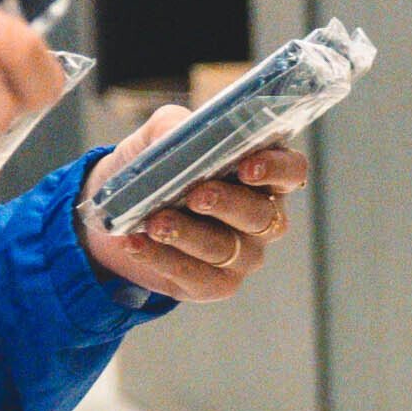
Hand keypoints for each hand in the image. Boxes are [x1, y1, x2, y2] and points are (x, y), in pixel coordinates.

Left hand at [88, 140, 300, 305]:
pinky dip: (161, 259)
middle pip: (262, 215)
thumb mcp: (159, 137)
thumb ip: (172, 126)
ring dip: (188, 234)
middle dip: (229, 204)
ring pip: (227, 249)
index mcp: (263, 173)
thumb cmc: (157, 166)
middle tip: (196, 195)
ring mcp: (243, 254)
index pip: (291, 171)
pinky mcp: (215, 283)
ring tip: (154, 223)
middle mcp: (263, 216)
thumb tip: (175, 135)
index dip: (276, 169)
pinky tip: (135, 243)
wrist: (120, 210)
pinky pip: (196, 276)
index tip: (247, 166)